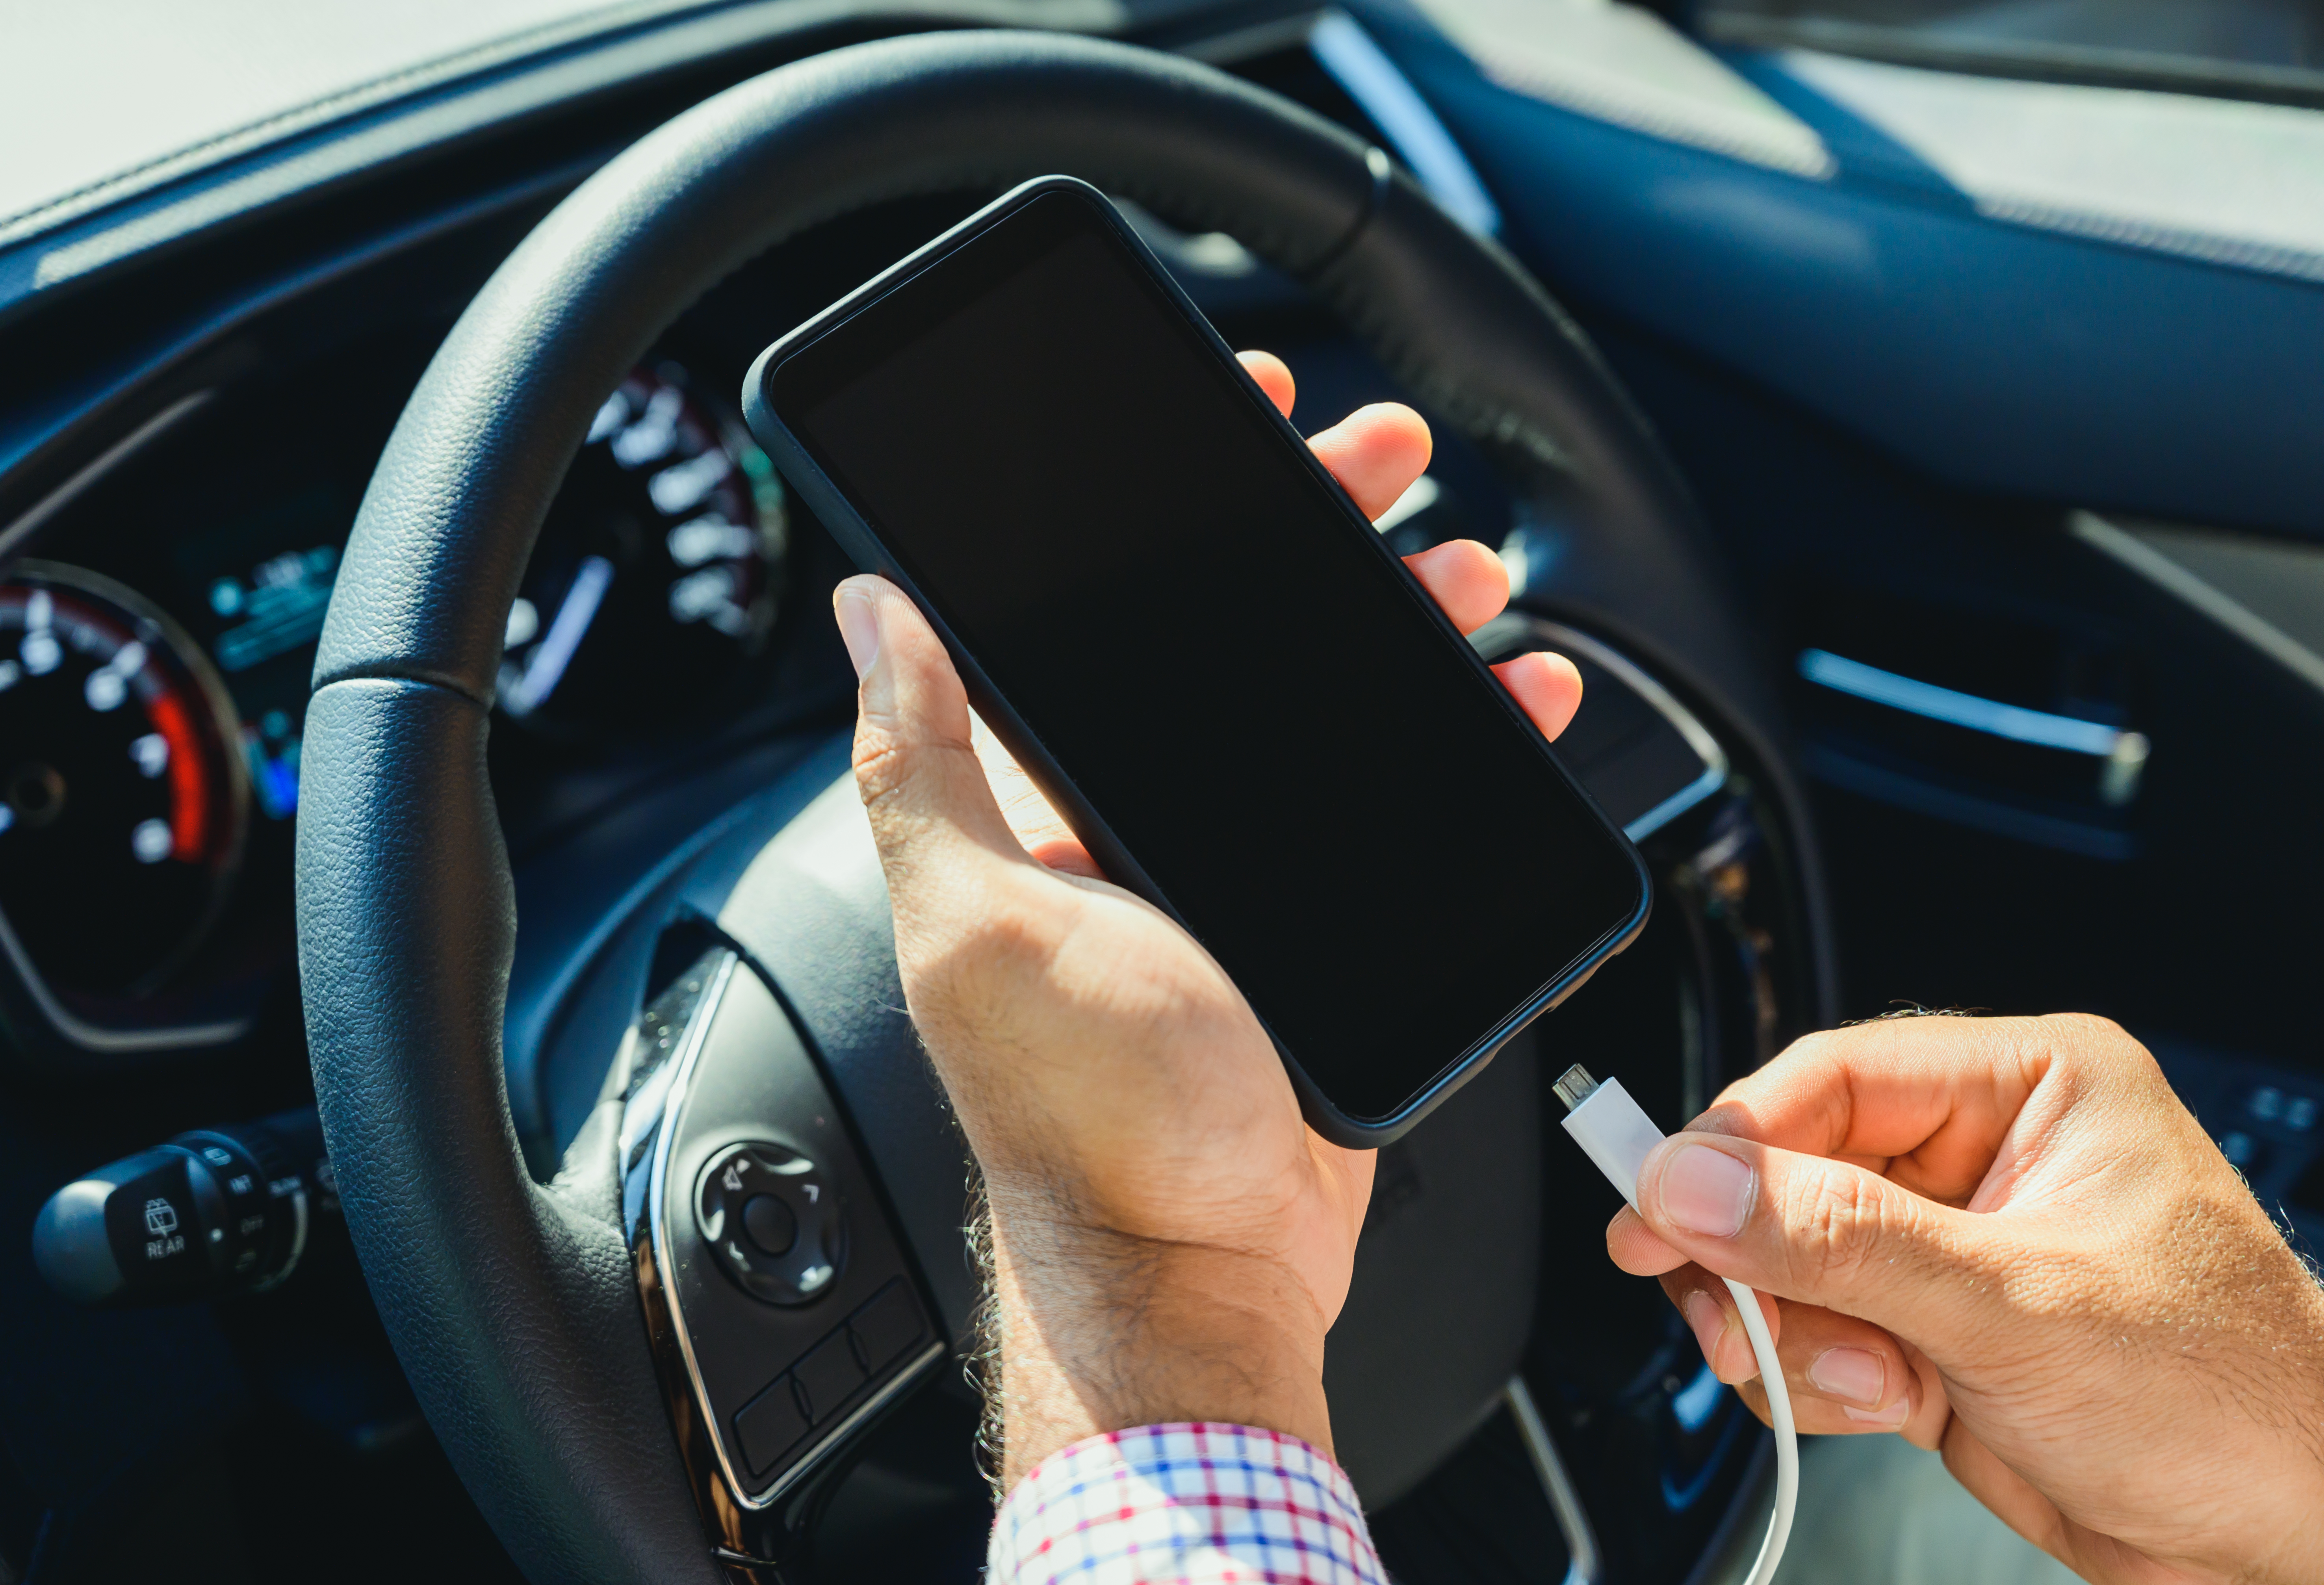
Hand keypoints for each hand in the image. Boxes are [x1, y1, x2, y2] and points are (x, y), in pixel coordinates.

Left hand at [834, 351, 1581, 1486]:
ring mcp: (1246, 874)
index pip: (1103, 611)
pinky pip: (1408, 802)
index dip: (1170, 501)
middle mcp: (1148, 823)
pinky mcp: (1330, 927)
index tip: (1237, 423)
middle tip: (1380, 457)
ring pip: (1336, 700)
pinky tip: (1508, 692)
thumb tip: (866, 611)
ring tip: (1458, 558)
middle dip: (1316, 527)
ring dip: (1401, 612)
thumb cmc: (1088, 1123)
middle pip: (1239, 633)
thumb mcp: (975, 930)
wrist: (1204, 1266)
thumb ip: (922, 768)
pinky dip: (1463, 736)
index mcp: (1058, 802)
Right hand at [1611, 1013, 2323, 1583]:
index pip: (1830, 1079)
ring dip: (1793, 1332)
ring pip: (1786, 1258)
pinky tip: (1889, 1402)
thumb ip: (1843, 1239)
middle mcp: (1983, 1154)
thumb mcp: (2018, 1308)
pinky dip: (1820, 1377)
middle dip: (1758, 1258)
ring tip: (1866, 1381)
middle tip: (1739, 1318)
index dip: (1730, 1143)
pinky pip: (1813, 1329)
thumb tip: (1697, 1184)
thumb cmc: (2232, 1402)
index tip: (1658, 1207)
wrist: (2288, 1540)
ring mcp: (1952, 1246)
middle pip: (1790, 1170)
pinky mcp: (1930, 1328)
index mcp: (2030, 1088)